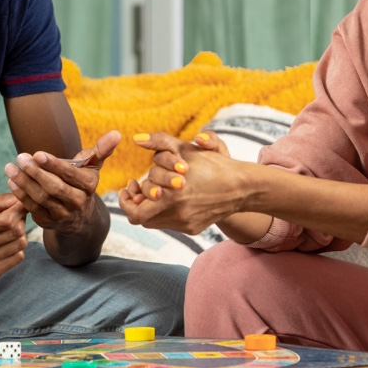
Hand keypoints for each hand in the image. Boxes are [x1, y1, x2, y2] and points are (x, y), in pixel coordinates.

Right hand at [0, 194, 27, 278]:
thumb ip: (1, 201)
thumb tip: (24, 200)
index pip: (8, 220)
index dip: (19, 209)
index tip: (20, 203)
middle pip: (16, 232)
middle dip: (20, 219)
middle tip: (14, 215)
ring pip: (20, 244)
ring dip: (20, 233)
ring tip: (8, 228)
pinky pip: (19, 257)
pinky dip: (16, 247)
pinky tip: (5, 242)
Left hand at [5, 130, 120, 233]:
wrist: (79, 216)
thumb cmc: (82, 182)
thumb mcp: (92, 166)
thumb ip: (102, 149)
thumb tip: (117, 133)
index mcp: (89, 185)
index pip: (70, 174)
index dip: (54, 165)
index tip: (37, 154)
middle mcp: (77, 202)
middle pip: (54, 187)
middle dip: (35, 172)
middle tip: (20, 157)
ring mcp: (62, 214)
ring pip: (41, 197)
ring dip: (23, 182)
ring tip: (10, 167)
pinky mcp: (48, 222)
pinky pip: (32, 208)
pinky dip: (20, 195)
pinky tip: (11, 181)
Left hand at [119, 131, 239, 233]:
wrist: (241, 187)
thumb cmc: (212, 163)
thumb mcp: (185, 148)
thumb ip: (159, 140)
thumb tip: (136, 138)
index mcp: (172, 196)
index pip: (135, 211)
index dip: (126, 201)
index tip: (128, 186)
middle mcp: (177, 214)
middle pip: (142, 215)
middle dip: (140, 197)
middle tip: (138, 184)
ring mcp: (185, 224)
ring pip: (154, 221)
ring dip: (150, 206)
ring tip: (153, 189)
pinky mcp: (193, 228)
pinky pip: (169, 222)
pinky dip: (165, 210)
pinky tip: (170, 195)